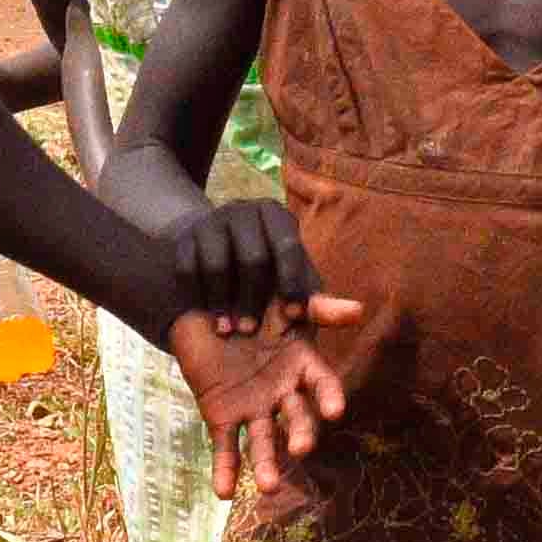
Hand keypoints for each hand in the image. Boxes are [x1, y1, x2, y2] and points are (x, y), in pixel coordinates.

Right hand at [161, 197, 318, 327]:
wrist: (219, 256)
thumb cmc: (269, 275)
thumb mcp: (295, 284)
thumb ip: (320, 302)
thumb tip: (357, 314)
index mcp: (278, 217)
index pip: (288, 247)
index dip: (291, 283)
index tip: (292, 316)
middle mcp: (245, 211)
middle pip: (252, 258)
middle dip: (252, 298)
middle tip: (251, 330)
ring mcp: (211, 223)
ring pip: (216, 265)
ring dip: (222, 302)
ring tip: (228, 329)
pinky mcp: (184, 240)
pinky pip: (187, 271)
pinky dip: (198, 297)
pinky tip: (207, 315)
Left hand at [173, 298, 359, 505]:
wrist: (201, 307)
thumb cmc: (250, 303)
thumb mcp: (284, 301)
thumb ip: (318, 307)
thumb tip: (359, 310)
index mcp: (301, 365)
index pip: (322, 385)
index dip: (329, 397)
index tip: (334, 411)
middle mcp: (281, 392)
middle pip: (296, 417)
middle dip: (300, 433)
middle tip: (301, 448)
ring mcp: (251, 407)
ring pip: (262, 440)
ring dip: (267, 464)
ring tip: (268, 487)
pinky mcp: (220, 415)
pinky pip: (224, 445)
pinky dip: (224, 469)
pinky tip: (223, 492)